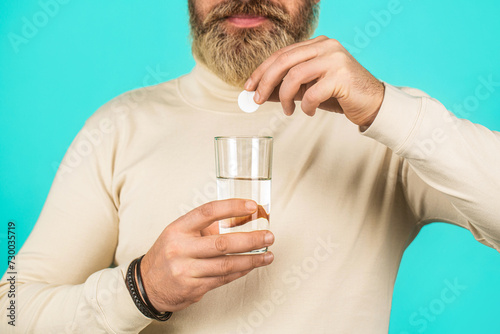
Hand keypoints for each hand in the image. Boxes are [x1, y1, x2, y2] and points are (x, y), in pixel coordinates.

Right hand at [140, 199, 274, 312]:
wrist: (147, 284)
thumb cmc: (169, 253)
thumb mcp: (180, 233)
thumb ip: (206, 226)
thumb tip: (242, 216)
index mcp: (178, 228)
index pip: (208, 212)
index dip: (231, 207)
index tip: (251, 205)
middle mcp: (181, 248)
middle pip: (222, 242)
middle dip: (250, 239)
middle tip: (268, 236)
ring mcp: (186, 270)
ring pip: (226, 264)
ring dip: (252, 259)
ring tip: (268, 254)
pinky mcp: (193, 287)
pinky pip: (223, 278)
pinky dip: (241, 271)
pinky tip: (252, 265)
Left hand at [244, 35, 384, 126]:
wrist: (372, 104)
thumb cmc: (340, 95)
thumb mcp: (308, 89)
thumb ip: (286, 88)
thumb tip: (259, 93)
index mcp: (317, 44)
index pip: (281, 54)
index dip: (262, 70)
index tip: (249, 87)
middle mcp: (326, 46)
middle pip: (284, 61)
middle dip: (266, 82)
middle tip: (257, 99)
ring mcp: (335, 59)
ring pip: (294, 76)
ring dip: (284, 97)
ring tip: (287, 110)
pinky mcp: (342, 76)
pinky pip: (311, 93)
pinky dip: (305, 106)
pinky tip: (307, 111)